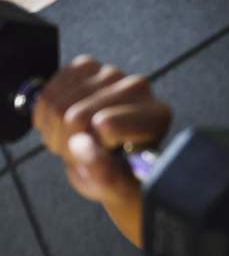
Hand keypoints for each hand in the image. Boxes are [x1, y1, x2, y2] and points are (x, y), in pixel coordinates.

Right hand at [32, 54, 171, 203]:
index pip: (107, 125)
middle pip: (76, 116)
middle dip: (68, 144)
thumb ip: (105, 175)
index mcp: (156, 117)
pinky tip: (61, 128)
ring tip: (74, 144)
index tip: (102, 159)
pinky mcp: (85, 66)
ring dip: (55, 133)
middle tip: (82, 156)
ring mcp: (111, 73)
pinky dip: (45, 117)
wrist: (113, 159)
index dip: (92, 148)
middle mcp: (138, 88)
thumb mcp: (117, 188)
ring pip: (57, 105)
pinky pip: (48, 92)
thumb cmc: (121, 175)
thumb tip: (81, 146)